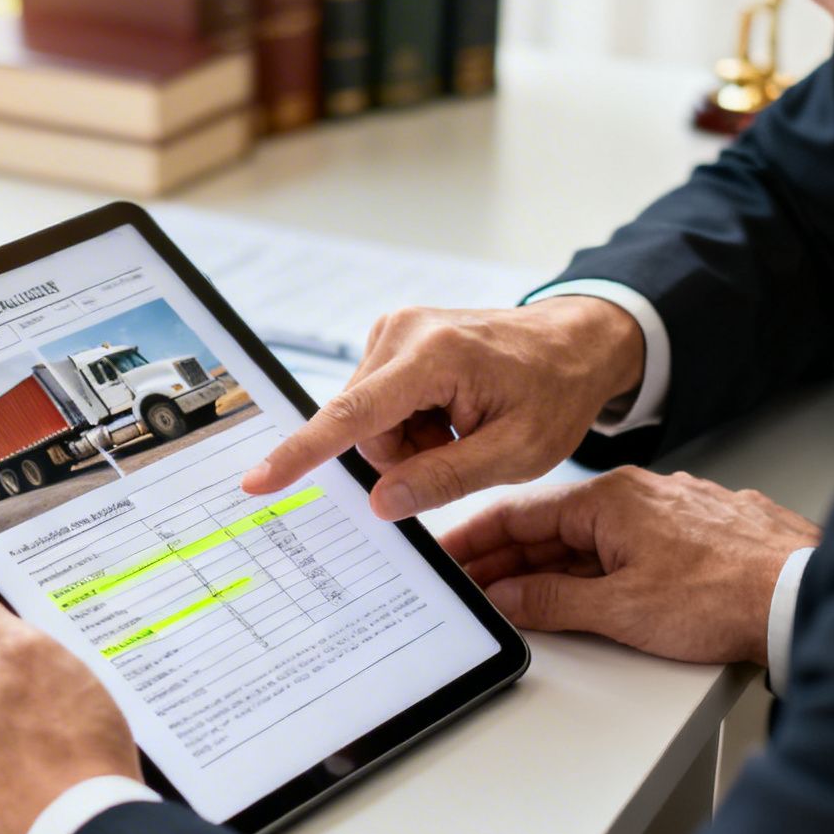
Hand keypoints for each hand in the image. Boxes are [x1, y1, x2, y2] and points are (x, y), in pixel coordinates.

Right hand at [241, 297, 646, 518]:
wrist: (574, 342)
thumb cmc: (554, 392)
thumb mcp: (517, 452)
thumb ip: (444, 479)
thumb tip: (380, 501)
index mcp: (433, 357)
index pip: (352, 417)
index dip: (302, 454)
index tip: (259, 481)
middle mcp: (401, 333)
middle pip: (362, 428)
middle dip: (403, 456)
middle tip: (461, 449)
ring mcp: (393, 331)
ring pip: (367, 422)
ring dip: (409, 441)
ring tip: (461, 427)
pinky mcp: (391, 339)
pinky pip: (377, 405)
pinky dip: (410, 423)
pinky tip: (449, 413)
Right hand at [439, 467, 820, 665]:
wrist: (804, 596)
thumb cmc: (725, 596)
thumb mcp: (620, 609)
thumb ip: (553, 602)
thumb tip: (508, 599)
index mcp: (611, 500)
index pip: (520, 516)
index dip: (475, 541)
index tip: (446, 556)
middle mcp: (641, 494)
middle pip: (554, 529)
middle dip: (509, 562)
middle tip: (473, 589)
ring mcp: (675, 511)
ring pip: (596, 539)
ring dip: (554, 568)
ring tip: (521, 599)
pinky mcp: (704, 533)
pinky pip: (633, 547)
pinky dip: (600, 568)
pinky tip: (593, 592)